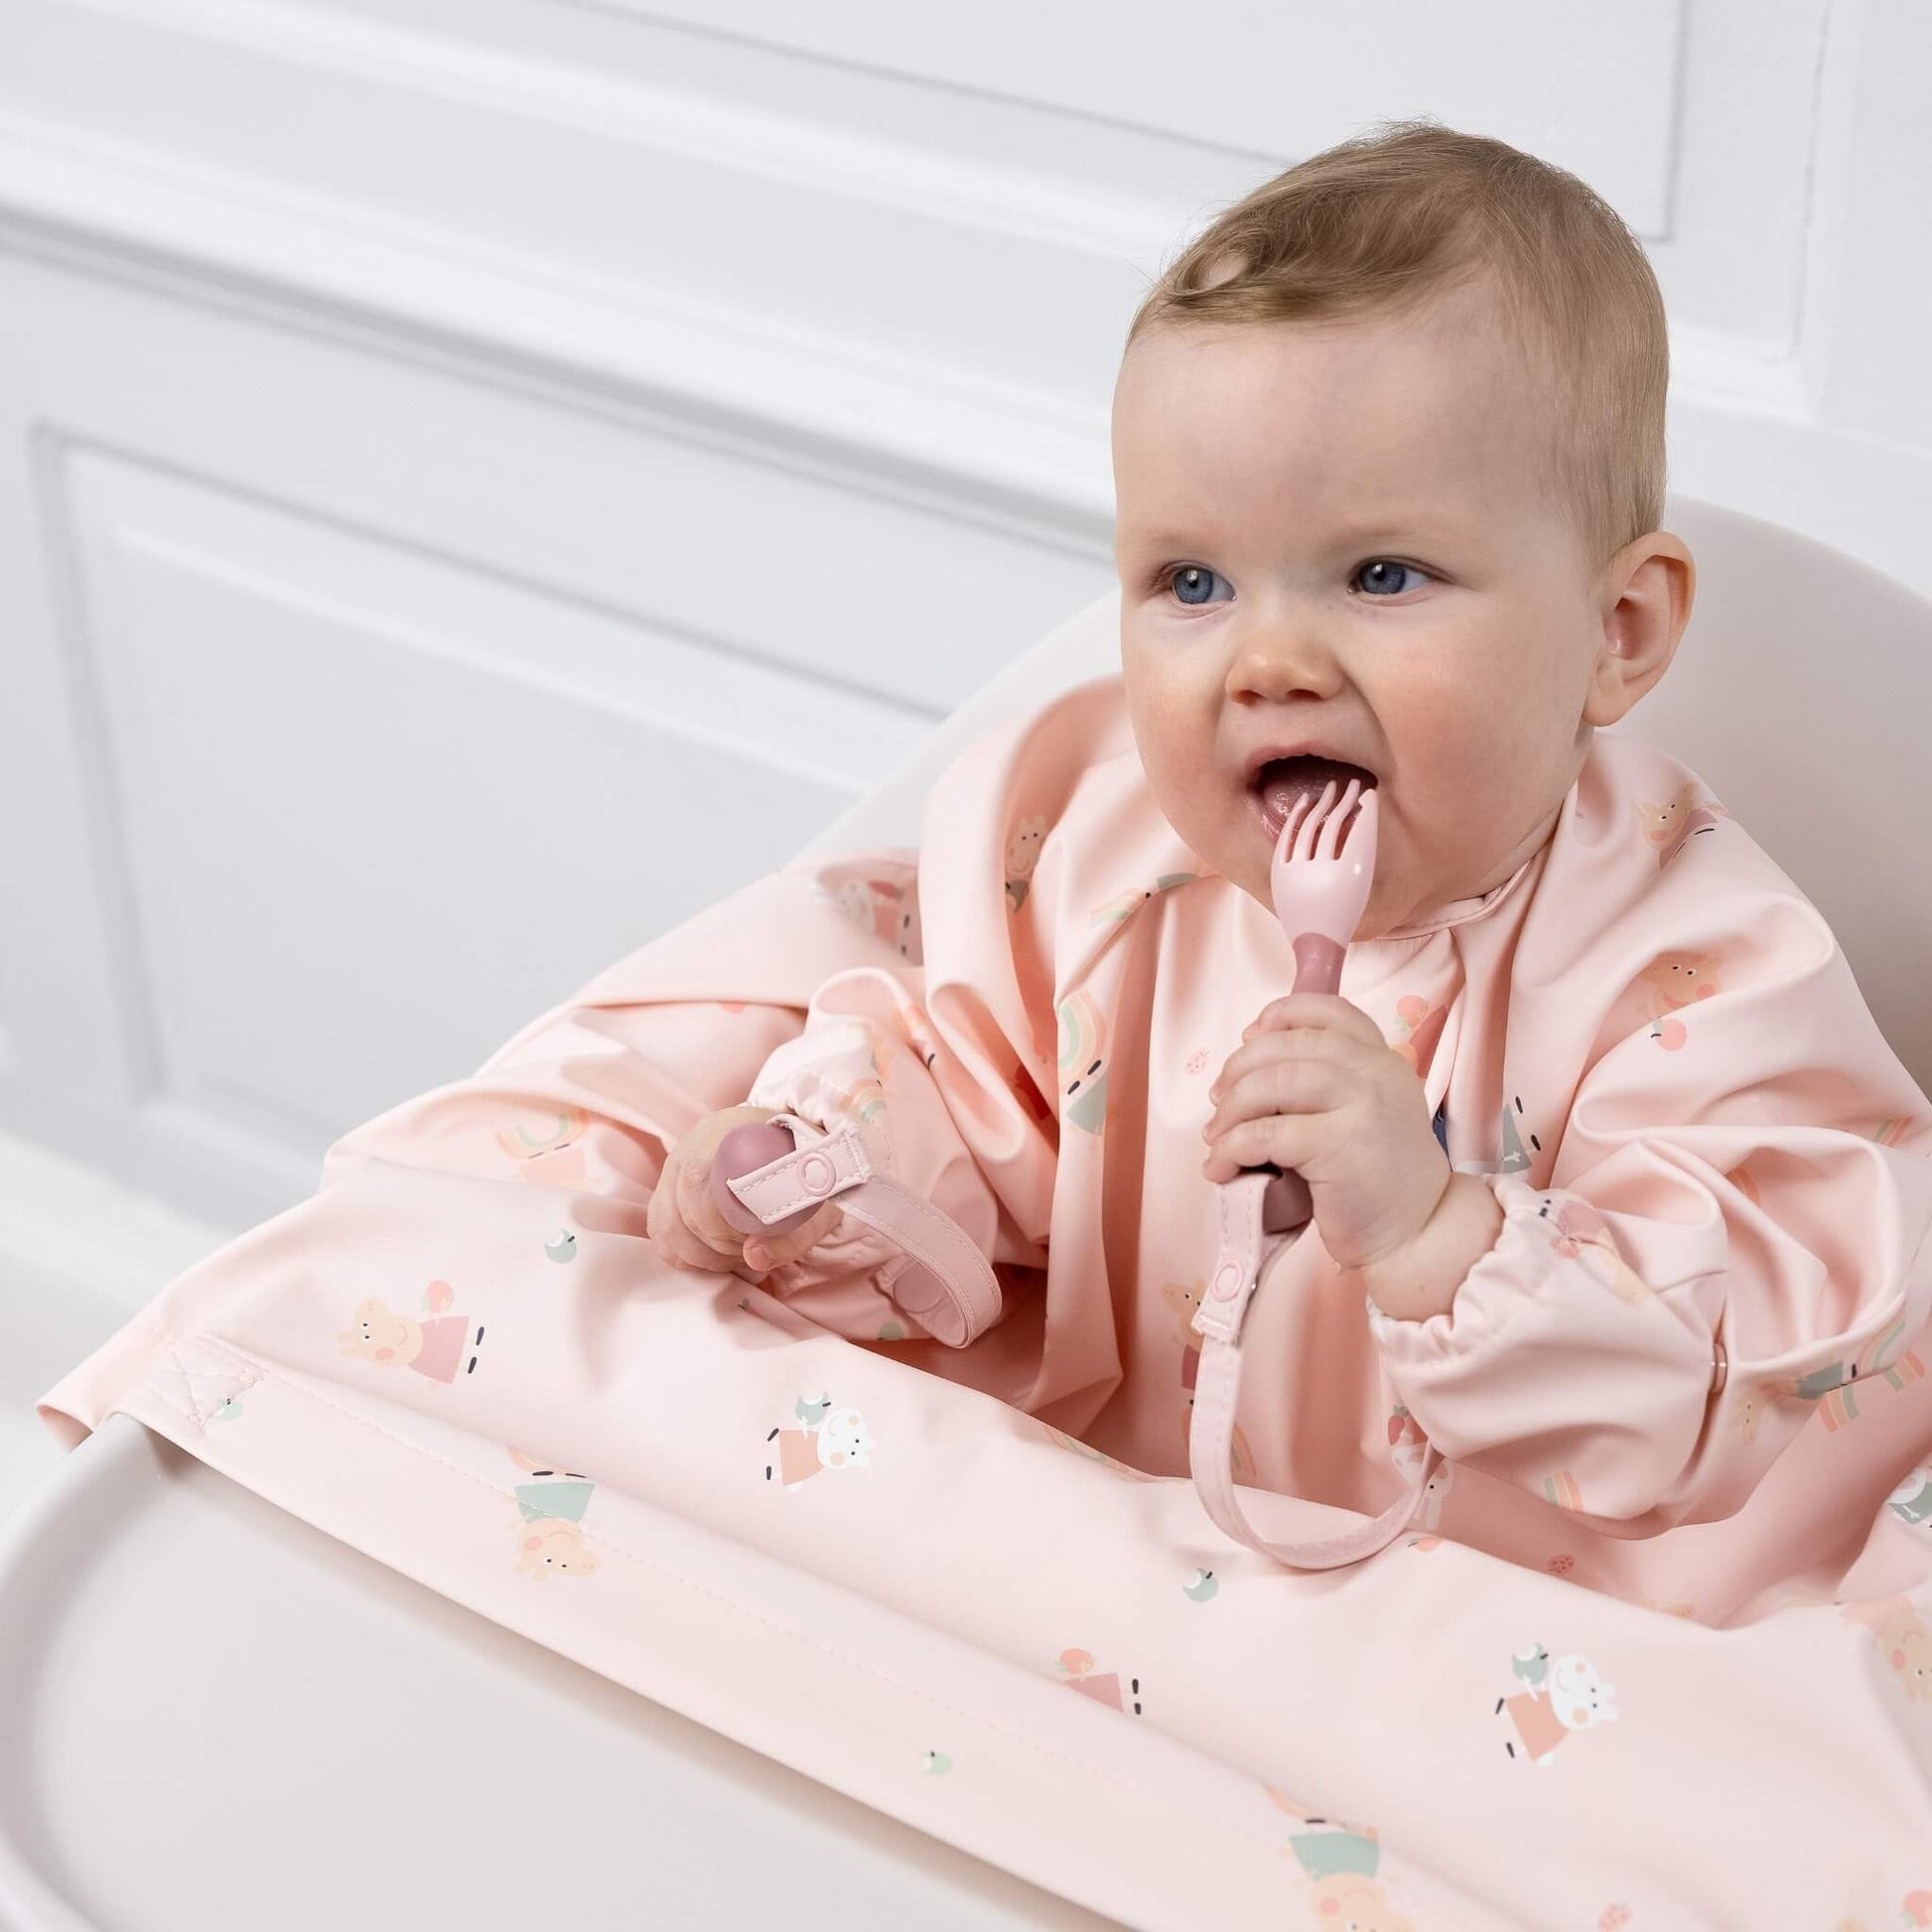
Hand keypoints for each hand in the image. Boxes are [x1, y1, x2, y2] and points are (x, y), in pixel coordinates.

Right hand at [646, 1104, 840, 1277]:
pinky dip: (685, 1253)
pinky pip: (660, 1230)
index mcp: (730, 1133)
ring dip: (702, 1254)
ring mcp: (676, 1167)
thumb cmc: (805, 1172)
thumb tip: (754, 1257)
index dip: (721, 1222)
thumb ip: (793, 1234)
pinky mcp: (668, 1189)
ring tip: (739, 1252)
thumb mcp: (817, 1202)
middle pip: (681, 1209)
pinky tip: (718, 1253)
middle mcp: (694, 1144)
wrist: (793, 1146)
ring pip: (666, 1225)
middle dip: (718, 1245)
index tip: (753, 1236)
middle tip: (753, 1248)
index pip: (699, 1181)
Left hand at [1201, 993, 1450, 1274]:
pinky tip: (1222, 1169)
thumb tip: (1248, 1073)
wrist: (1419, 1233)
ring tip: (1217, 1139)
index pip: (1327, 1010)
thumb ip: (1329, 1085)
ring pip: (1270, 1083)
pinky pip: (1265, 1134)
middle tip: (1219, 1101)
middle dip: (1238, 1071)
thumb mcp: (1365, 1115)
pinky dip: (1231, 1150)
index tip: (1249, 1038)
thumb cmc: (1378, 1180)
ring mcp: (1362, 1105)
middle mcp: (1376, 1072)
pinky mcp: (1340, 1145)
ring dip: (1230, 1111)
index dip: (1280, 1015)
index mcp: (1381, 1060)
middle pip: (1286, 1046)